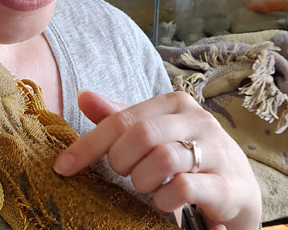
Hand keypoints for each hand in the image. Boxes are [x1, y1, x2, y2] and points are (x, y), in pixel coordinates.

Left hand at [53, 91, 261, 229]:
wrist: (233, 184)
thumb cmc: (183, 153)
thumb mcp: (148, 131)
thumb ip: (117, 117)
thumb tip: (83, 96)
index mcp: (173, 103)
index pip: (120, 119)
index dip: (88, 145)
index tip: (63, 167)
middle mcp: (197, 119)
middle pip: (139, 135)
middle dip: (121, 162)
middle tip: (125, 174)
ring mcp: (216, 149)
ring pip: (161, 159)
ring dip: (144, 180)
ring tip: (148, 185)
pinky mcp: (227, 183)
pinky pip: (183, 187)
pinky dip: (164, 198)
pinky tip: (165, 200)